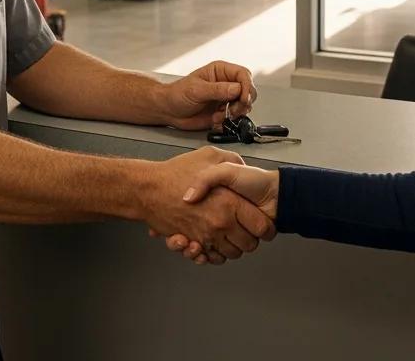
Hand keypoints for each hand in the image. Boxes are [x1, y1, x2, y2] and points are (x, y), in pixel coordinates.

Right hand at [141, 148, 274, 264]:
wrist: (148, 189)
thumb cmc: (176, 172)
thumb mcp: (210, 156)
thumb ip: (231, 161)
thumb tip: (244, 168)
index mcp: (230, 202)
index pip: (261, 227)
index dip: (265, 227)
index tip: (263, 222)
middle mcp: (220, 223)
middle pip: (249, 245)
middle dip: (250, 238)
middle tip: (245, 227)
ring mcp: (206, 236)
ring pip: (231, 254)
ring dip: (231, 247)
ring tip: (227, 232)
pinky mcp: (193, 243)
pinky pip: (211, 258)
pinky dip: (213, 255)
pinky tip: (210, 241)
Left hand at [160, 60, 256, 130]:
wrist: (169, 111)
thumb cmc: (178, 94)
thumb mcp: (196, 90)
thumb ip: (217, 89)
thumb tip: (236, 89)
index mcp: (221, 71)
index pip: (243, 74)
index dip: (247, 86)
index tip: (243, 98)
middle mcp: (226, 83)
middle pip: (248, 90)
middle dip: (243, 102)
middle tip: (233, 110)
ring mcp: (226, 98)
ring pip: (244, 105)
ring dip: (236, 113)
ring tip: (220, 115)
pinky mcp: (223, 111)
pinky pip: (235, 117)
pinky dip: (228, 121)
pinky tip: (215, 119)